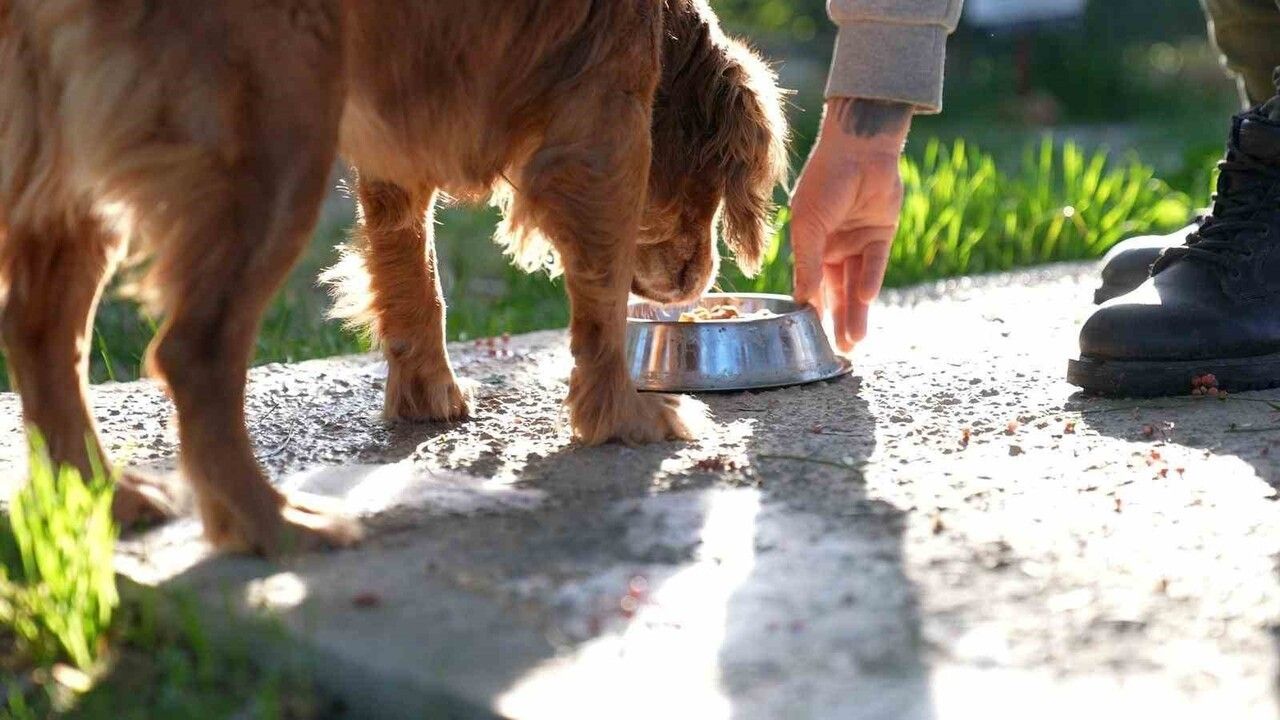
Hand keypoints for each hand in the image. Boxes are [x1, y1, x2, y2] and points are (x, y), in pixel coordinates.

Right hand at [791, 98, 911, 352]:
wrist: (859, 150)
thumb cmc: (823, 184)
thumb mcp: (808, 227)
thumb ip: (808, 265)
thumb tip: (804, 301)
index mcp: (810, 243)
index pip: (810, 284)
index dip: (811, 310)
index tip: (809, 338)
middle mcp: (833, 246)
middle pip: (835, 290)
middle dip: (837, 320)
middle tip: (838, 352)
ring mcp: (858, 241)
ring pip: (856, 284)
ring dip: (855, 312)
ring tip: (854, 342)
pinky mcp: (882, 234)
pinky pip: (875, 265)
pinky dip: (870, 281)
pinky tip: (866, 301)